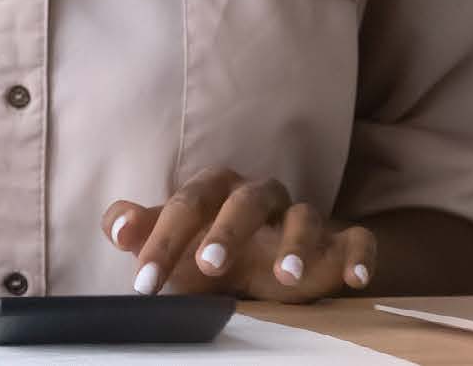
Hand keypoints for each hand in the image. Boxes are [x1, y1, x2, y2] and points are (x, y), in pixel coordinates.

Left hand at [103, 167, 374, 303]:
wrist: (275, 260)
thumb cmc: (215, 247)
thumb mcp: (176, 244)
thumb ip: (143, 231)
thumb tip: (115, 226)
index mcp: (216, 189)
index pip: (185, 206)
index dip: (161, 242)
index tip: (144, 283)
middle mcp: (260, 195)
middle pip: (245, 201)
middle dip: (226, 231)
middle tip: (208, 265)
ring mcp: (303, 215)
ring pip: (303, 216)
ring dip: (296, 244)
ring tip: (285, 279)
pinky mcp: (340, 239)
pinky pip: (357, 239)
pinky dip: (357, 255)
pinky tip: (354, 279)